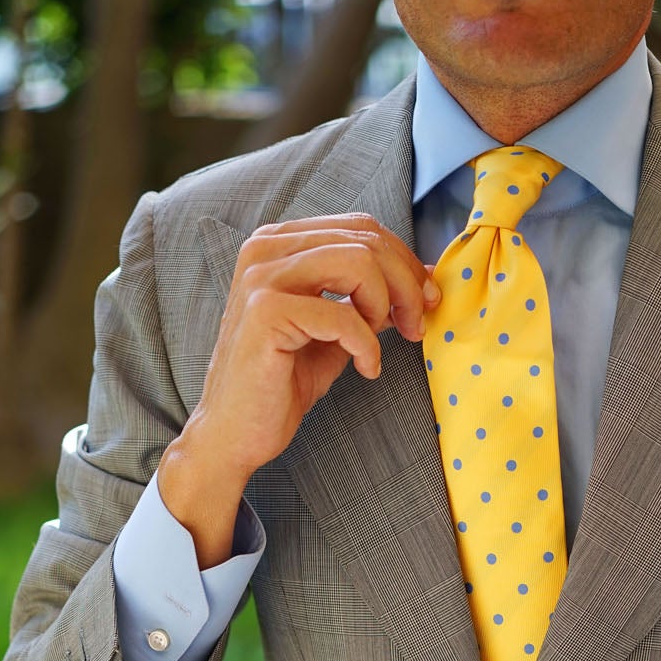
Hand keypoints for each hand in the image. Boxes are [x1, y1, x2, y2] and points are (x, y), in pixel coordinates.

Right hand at [158, 215, 440, 564]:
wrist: (234, 433)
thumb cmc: (281, 384)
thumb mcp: (334, 332)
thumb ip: (368, 300)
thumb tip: (423, 279)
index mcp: (280, 243)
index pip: (360, 227)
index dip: (404, 261)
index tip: (426, 301)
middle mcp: (266, 249)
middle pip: (364, 239)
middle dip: (406, 284)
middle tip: (417, 327)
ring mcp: (262, 276)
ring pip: (358, 262)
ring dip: (387, 306)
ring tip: (382, 346)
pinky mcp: (265, 312)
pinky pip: (343, 314)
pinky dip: (367, 345)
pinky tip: (366, 369)